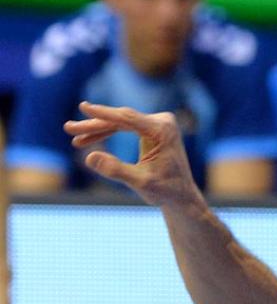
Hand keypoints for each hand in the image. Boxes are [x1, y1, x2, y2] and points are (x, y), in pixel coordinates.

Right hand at [63, 102, 201, 208]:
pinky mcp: (152, 129)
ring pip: (120, 123)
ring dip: (97, 129)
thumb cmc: (165, 190)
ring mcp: (158, 124)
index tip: (83, 107)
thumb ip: (116, 170)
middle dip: (94, 125)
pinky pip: (125, 127)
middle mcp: (162, 122)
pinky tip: (88, 140)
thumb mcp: (140, 183)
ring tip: (74, 136)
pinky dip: (107, 133)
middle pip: (121, 119)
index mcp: (163, 131)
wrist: (181, 195)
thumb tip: (89, 156)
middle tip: (68, 128)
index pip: (128, 118)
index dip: (104, 113)